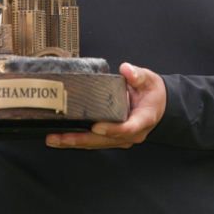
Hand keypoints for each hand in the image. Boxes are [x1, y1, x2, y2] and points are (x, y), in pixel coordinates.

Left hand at [46, 62, 165, 149]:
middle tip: (61, 137)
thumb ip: (138, 75)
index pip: (127, 128)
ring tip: (54, 140)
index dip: (112, 129)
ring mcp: (122, 139)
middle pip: (105, 140)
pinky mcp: (113, 138)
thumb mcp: (149, 80)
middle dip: (82, 140)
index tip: (96, 126)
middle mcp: (132, 133)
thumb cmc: (153, 92)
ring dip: (75, 143)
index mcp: (143, 119)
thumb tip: (126, 69)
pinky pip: (95, 142)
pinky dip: (79, 141)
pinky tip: (62, 139)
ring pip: (97, 144)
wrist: (158, 105)